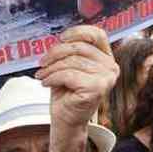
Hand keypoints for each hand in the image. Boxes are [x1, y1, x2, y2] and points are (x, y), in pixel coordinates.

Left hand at [35, 26, 118, 151]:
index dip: (78, 32)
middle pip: (79, 47)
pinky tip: (46, 83)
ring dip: (51, 68)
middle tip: (41, 63)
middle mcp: (111, 67)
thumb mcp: (68, 66)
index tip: (60, 38)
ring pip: (71, 62)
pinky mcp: (97, 88)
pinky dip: (52, 78)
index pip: (97, 34)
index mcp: (106, 58)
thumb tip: (60, 37)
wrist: (66, 119)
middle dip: (55, 53)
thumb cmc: (66, 92)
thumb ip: (70, 51)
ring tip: (41, 75)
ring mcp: (106, 78)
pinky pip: (68, 75)